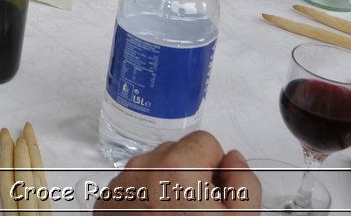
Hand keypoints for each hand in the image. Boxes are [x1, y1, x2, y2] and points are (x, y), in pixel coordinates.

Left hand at [95, 131, 259, 213]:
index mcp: (177, 168)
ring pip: (152, 170)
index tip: (217, 194)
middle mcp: (141, 171)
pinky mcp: (105, 204)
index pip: (206, 142)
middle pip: (176, 152)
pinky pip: (132, 188)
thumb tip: (234, 160)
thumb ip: (244, 181)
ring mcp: (120, 187)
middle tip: (199, 212)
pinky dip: (145, 201)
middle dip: (191, 176)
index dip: (218, 169)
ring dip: (167, 188)